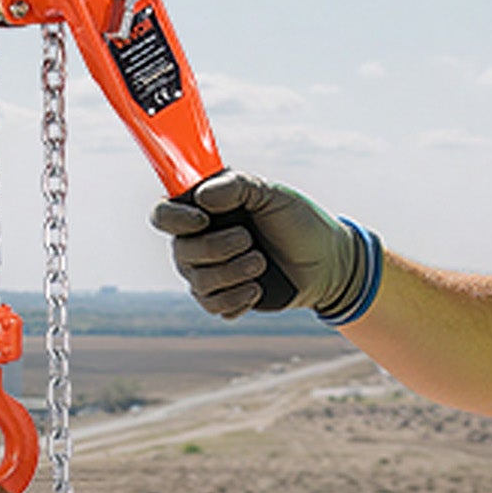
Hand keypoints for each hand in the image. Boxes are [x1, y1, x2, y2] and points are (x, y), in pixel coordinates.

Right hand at [149, 170, 361, 318]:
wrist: (328, 263)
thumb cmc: (298, 221)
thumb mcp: (272, 194)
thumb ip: (237, 186)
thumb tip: (202, 198)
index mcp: (204, 209)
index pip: (163, 213)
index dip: (174, 219)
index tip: (204, 220)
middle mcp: (200, 240)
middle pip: (181, 252)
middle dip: (217, 250)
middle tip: (250, 242)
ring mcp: (210, 272)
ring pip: (197, 283)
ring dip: (231, 275)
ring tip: (261, 264)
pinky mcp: (225, 299)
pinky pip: (213, 306)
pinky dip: (236, 299)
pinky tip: (257, 290)